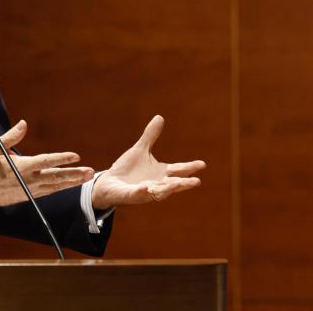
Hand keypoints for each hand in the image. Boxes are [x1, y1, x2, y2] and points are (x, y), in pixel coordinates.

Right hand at [0, 120, 94, 211]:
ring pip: (55, 186)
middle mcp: (28, 180)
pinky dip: (60, 188)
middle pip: (56, 177)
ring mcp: (29, 190)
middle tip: (90, 172)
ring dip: (72, 182)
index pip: (46, 161)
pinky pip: (48, 192)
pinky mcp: (28, 197)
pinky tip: (69, 184)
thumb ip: (12, 136)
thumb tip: (24, 124)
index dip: (62, 159)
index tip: (76, 156)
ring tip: (86, 178)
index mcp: (22, 166)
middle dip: (74, 174)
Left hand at [91, 115, 205, 209]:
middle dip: (184, 183)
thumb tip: (160, 117)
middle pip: (173, 184)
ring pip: (160, 192)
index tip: (202, 164)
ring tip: (177, 184)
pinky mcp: (132, 195)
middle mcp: (157, 183)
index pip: (178, 170)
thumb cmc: (128, 168)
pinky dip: (143, 191)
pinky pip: (139, 194)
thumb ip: (150, 136)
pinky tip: (146, 187)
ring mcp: (146, 191)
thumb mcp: (140, 149)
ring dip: (169, 189)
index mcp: (161, 173)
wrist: (110, 182)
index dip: (190, 167)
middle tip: (197, 181)